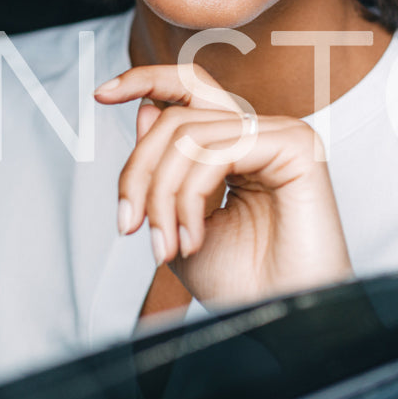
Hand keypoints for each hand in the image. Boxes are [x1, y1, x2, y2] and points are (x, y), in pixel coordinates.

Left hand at [94, 64, 352, 307]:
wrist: (280, 319)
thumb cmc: (241, 282)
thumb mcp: (177, 223)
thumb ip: (162, 170)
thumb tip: (148, 108)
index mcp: (236, 146)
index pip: (190, 91)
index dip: (145, 79)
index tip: (101, 95)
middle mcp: (259, 134)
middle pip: (175, 118)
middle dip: (138, 172)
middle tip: (129, 224)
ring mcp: (279, 134)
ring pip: (188, 136)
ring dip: (162, 197)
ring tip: (165, 247)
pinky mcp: (296, 145)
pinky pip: (217, 151)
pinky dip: (189, 197)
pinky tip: (192, 238)